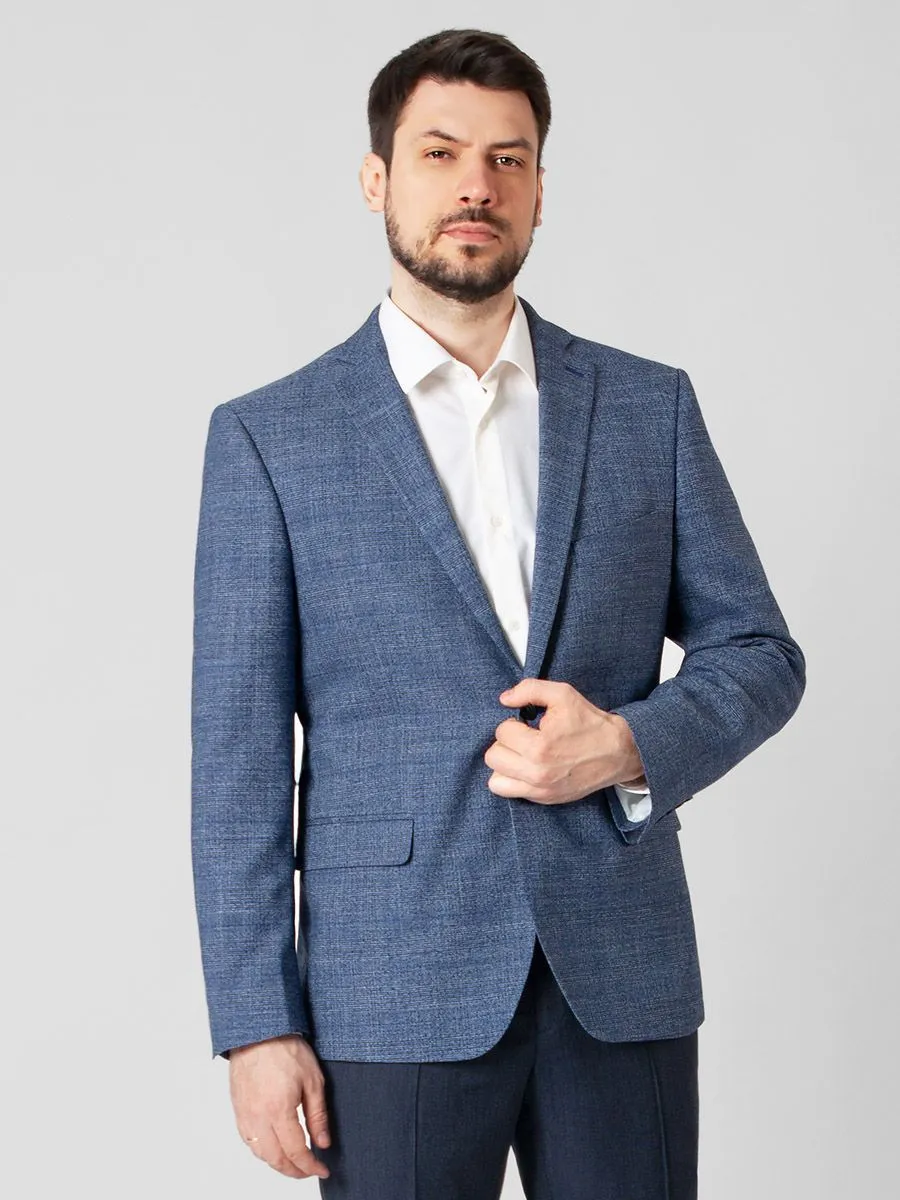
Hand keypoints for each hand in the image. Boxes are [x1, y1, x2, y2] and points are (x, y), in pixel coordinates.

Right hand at [229, 1034, 330, 1180]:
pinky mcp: (238, 1109)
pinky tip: (273, 1147)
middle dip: (294, 1171)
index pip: (295, 1152)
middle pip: (275, 1159)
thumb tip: (323, 1143)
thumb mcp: (313, 1080)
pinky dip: (262, 1151)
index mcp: (278, 1111)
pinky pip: (248, 1140)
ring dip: (277, 1163)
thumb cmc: (286, 1049)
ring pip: (260, 1153)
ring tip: (294, 1162)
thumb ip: (318, 1115)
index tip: (322, 1169)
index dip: (310, 1166)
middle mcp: (258, 1118)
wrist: (259, 1031)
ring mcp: (245, 1115)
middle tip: (309, 1170)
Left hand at [485, 678, 645, 804]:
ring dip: (505, 763)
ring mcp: (540, 790)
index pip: (502, 732)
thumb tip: (504, 699)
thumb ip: (529, 689)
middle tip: (524, 738)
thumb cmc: (590, 722)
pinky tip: (526, 767)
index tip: (528, 724)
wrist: (618, 751)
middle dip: (506, 742)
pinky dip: (511, 779)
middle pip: (493, 756)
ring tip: (522, 754)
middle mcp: (537, 773)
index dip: (514, 723)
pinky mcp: (545, 799)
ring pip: (495, 779)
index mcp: (540, 746)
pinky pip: (507, 792)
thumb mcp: (562, 694)